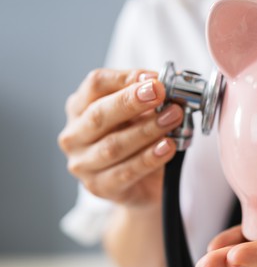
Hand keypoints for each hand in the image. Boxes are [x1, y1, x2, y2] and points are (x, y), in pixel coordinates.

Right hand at [58, 69, 183, 209]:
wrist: (143, 185)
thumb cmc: (138, 141)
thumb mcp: (140, 113)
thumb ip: (147, 97)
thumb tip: (163, 81)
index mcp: (80, 107)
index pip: (95, 85)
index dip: (125, 79)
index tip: (153, 79)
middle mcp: (74, 134)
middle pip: (99, 114)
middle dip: (131, 101)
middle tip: (159, 92)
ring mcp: (83, 164)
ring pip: (113, 145)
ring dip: (147, 130)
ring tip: (173, 118)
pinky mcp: (99, 187)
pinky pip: (126, 172)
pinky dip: (149, 158)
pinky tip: (167, 147)